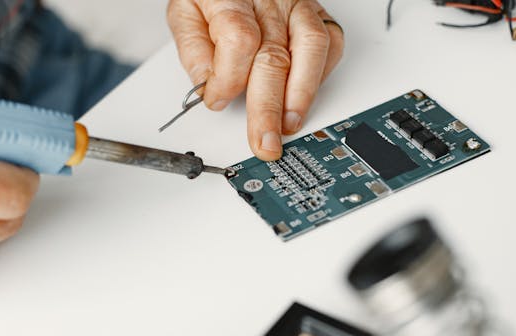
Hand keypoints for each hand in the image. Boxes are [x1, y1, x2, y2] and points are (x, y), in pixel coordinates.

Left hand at [167, 0, 343, 160]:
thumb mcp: (185, 10)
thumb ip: (193, 49)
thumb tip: (207, 89)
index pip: (238, 42)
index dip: (228, 79)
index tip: (217, 100)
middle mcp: (270, 1)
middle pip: (273, 58)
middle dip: (268, 109)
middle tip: (264, 141)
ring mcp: (297, 6)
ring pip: (310, 50)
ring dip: (301, 95)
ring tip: (290, 125)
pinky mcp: (315, 13)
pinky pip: (330, 43)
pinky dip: (321, 74)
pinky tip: (304, 97)